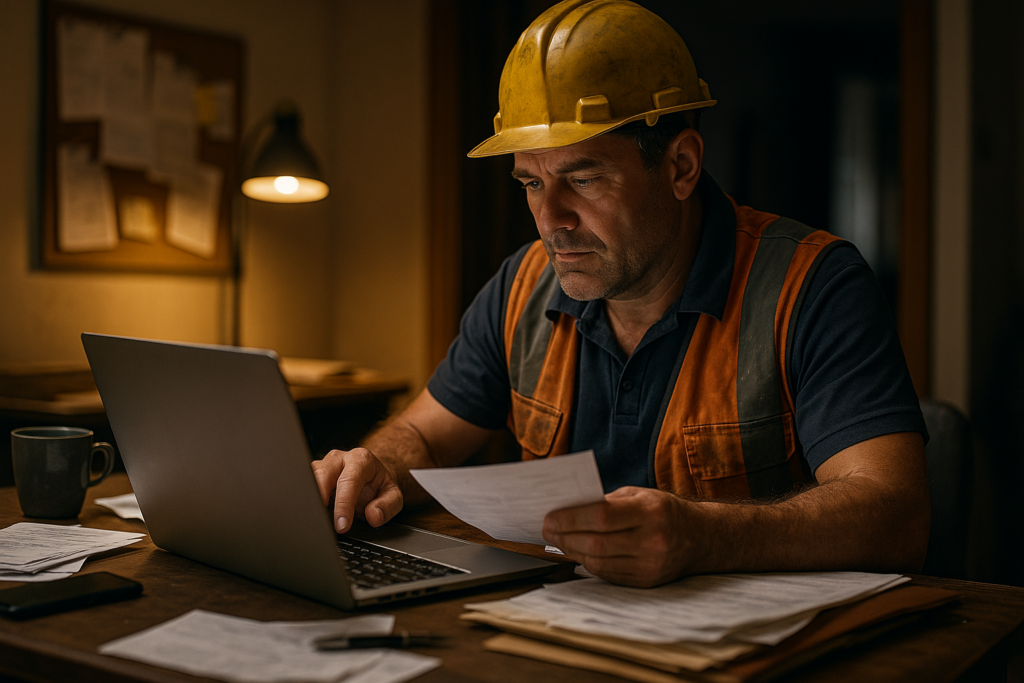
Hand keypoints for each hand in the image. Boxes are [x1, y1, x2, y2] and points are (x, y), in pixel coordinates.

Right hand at [311, 448, 403, 532]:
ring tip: (314, 519)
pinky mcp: (312, 474)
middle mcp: (340, 458)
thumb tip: (373, 516)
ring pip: (308, 477)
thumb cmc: (379, 485)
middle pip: (322, 474)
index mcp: (361, 460)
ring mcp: (323, 465)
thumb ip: (388, 506)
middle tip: (322, 523)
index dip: (343, 505)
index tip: (342, 525)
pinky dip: (305, 499)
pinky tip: (309, 513)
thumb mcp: (393, 496)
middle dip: (320, 499)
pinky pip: (303, 484)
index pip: (348, 481)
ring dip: (309, 498)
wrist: (372, 476)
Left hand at [542, 486, 694, 586]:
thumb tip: (566, 510)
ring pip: (599, 562)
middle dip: (565, 537)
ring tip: (559, 541)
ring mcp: (651, 564)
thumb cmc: (663, 510)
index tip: (549, 518)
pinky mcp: (647, 581)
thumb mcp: (639, 495)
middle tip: (547, 530)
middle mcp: (653, 539)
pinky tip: (580, 552)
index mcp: (651, 511)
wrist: (700, 538)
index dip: (571, 519)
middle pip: (597, 543)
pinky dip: (589, 563)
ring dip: (573, 552)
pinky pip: (608, 574)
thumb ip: (606, 502)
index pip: (602, 517)